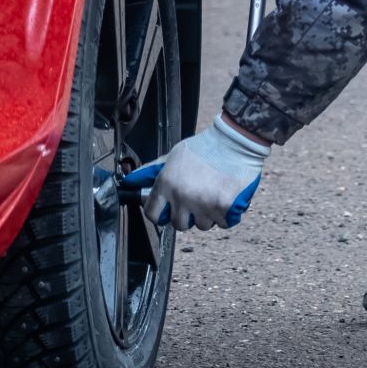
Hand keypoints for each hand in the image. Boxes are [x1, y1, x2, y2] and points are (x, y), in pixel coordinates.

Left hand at [123, 115, 270, 231]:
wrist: (234, 142)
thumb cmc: (204, 147)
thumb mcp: (172, 155)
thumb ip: (153, 171)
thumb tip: (132, 180)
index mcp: (166, 183)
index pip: (153, 214)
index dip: (160, 214)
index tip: (167, 212)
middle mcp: (182, 197)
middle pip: (179, 224)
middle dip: (187, 215)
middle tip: (196, 199)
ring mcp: (203, 204)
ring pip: (202, 225)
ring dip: (208, 215)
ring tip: (212, 194)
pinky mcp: (224, 208)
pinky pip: (223, 223)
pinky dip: (226, 214)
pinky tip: (225, 197)